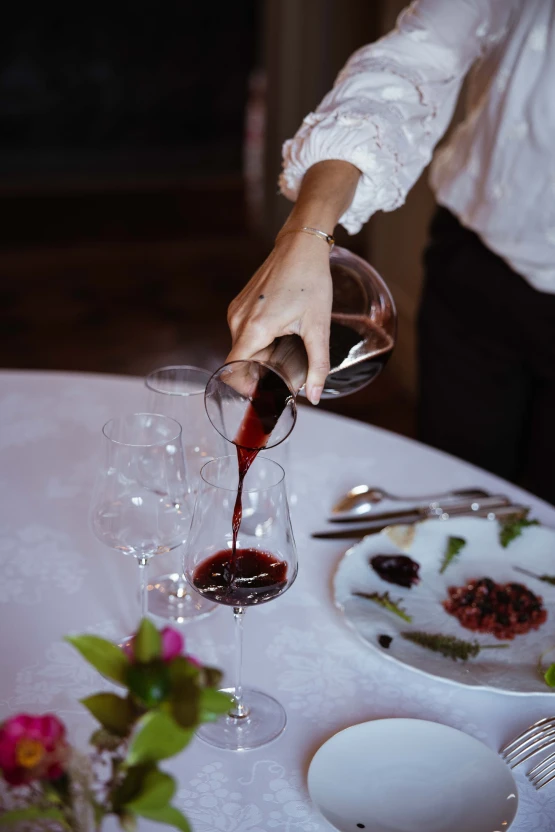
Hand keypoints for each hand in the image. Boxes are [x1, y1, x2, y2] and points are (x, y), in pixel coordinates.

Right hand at [226, 232, 332, 404]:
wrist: (301, 246)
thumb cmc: (310, 281)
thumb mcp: (318, 327)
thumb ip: (318, 366)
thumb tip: (314, 396)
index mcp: (254, 328)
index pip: (233, 370)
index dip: (245, 387)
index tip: (263, 393)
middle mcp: (238, 320)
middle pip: (240, 361)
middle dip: (260, 372)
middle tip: (287, 373)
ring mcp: (237, 311)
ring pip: (243, 347)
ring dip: (261, 356)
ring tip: (287, 348)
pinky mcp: (241, 304)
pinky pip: (244, 333)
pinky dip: (259, 341)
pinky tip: (281, 333)